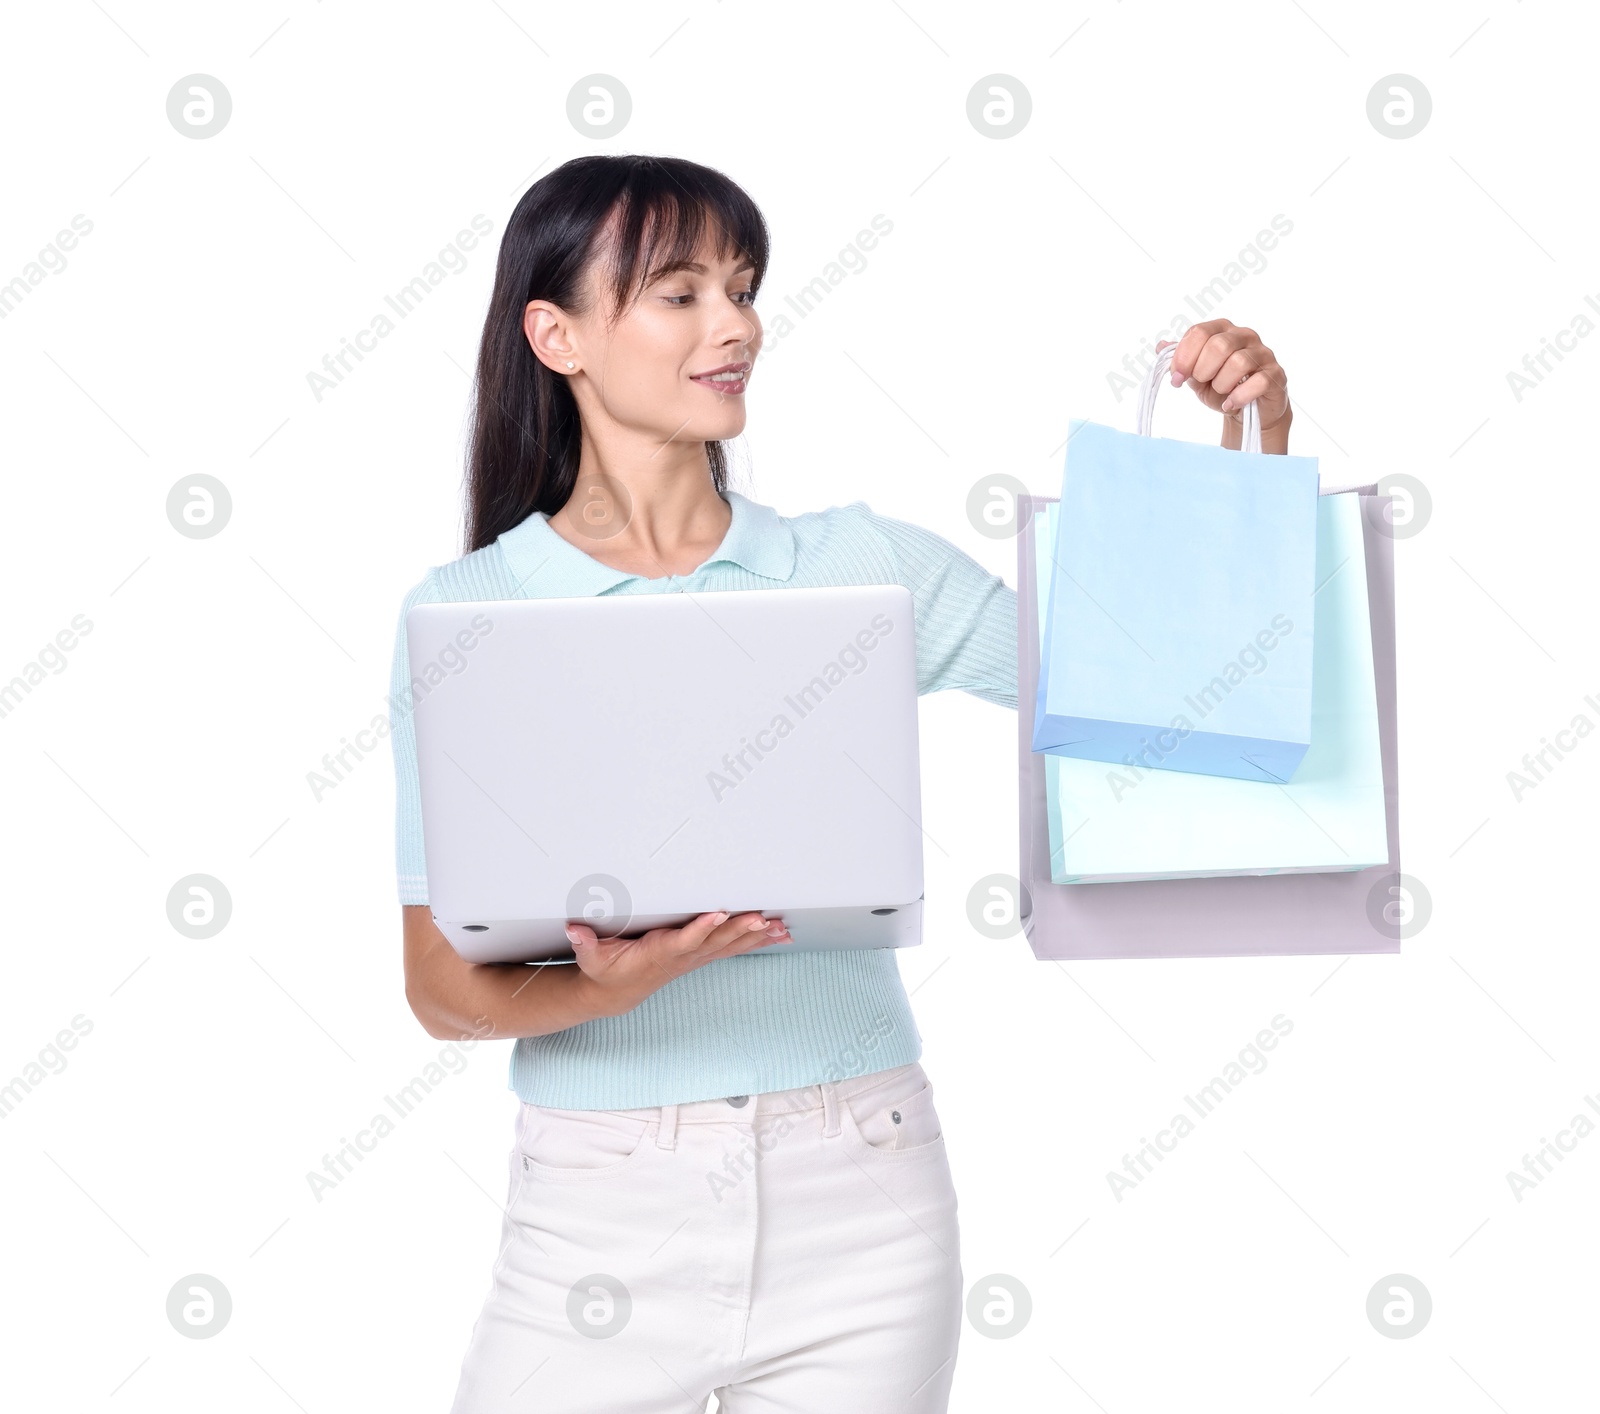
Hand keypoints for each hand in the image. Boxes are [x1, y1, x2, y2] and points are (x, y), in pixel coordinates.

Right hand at [565, 910, 790, 1014]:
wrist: (616, 993)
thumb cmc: (606, 970)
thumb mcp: (591, 958)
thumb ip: (584, 943)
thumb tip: (573, 929)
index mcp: (659, 953)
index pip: (683, 940)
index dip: (701, 929)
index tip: (719, 916)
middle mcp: (682, 956)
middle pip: (716, 942)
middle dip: (741, 930)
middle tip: (764, 918)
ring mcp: (694, 958)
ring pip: (730, 945)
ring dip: (757, 936)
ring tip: (782, 928)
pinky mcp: (700, 956)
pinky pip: (732, 947)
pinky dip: (757, 940)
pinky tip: (778, 935)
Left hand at [1159, 319, 1290, 453]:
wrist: (1247, 411)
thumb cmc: (1221, 388)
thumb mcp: (1195, 375)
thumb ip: (1180, 360)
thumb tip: (1161, 345)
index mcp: (1223, 330)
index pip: (1199, 332)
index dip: (1183, 357)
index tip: (1177, 378)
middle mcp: (1245, 336)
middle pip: (1219, 344)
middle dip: (1202, 370)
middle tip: (1201, 383)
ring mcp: (1263, 354)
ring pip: (1239, 362)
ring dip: (1222, 384)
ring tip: (1220, 392)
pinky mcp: (1276, 375)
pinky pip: (1258, 382)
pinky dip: (1239, 396)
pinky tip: (1230, 404)